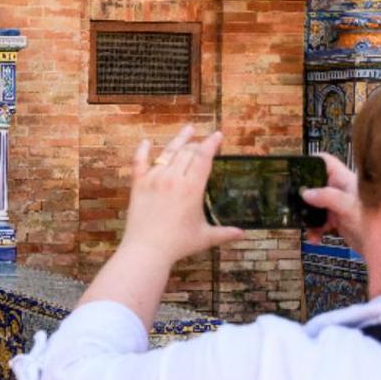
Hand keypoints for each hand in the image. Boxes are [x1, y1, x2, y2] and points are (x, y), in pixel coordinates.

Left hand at [119, 126, 243, 266]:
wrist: (147, 249)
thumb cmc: (178, 244)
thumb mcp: (205, 237)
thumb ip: (224, 233)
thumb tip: (242, 234)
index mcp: (191, 188)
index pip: (203, 158)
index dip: (211, 144)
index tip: (218, 135)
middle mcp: (172, 179)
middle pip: (187, 152)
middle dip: (197, 144)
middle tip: (204, 140)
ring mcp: (154, 179)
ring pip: (167, 153)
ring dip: (178, 140)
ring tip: (188, 129)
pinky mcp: (138, 184)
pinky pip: (139, 162)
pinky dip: (143, 150)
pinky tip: (147, 142)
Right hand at [302, 152, 363, 252]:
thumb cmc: (372, 220)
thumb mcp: (348, 206)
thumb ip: (327, 197)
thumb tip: (305, 193)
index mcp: (344, 180)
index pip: (326, 162)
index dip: (311, 162)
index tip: (295, 169)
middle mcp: (340, 190)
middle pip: (316, 185)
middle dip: (304, 194)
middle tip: (292, 200)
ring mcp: (338, 205)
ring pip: (315, 205)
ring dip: (307, 216)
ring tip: (303, 225)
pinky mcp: (337, 220)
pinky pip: (319, 222)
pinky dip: (314, 230)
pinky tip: (314, 238)